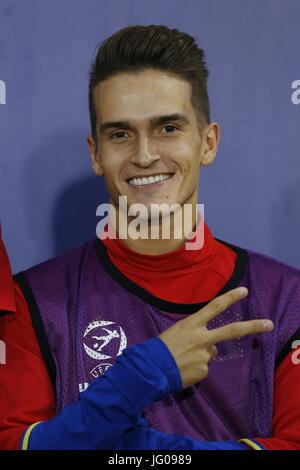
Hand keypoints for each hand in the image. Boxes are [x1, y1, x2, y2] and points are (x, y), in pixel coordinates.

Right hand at [159, 287, 273, 387]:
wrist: (150, 369)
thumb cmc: (159, 347)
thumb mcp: (176, 332)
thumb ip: (196, 335)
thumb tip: (209, 346)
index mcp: (192, 324)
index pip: (214, 307)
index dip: (230, 298)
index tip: (244, 291)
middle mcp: (202, 338)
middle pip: (232, 330)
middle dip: (253, 326)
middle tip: (269, 324)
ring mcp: (205, 355)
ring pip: (211, 352)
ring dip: (201, 355)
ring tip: (183, 359)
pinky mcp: (204, 371)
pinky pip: (204, 368)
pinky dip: (195, 368)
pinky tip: (183, 369)